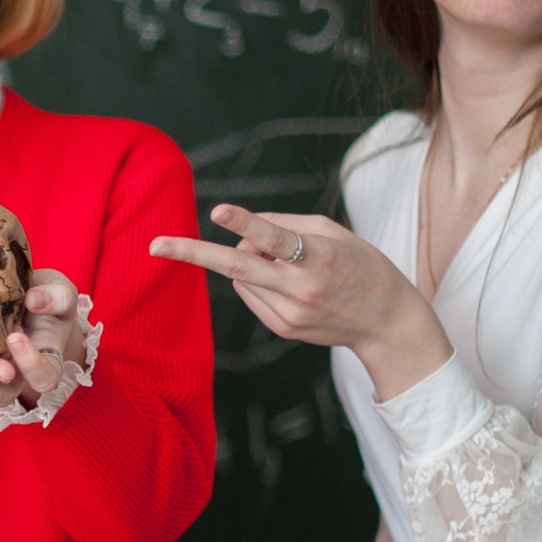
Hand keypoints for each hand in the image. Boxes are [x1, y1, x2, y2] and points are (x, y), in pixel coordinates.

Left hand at [0, 270, 82, 418]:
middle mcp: (16, 377)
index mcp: (43, 360)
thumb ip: (56, 296)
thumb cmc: (42, 295)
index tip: (14, 336)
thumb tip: (34, 301)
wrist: (16, 296)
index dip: (30, 364)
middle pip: (4, 397)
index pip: (44, 376)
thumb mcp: (58, 290)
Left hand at [151, 203, 449, 400]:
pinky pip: (251, 294)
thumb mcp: (334, 233)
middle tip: (155, 245)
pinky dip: (259, 282)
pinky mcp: (282, 329)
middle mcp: (301, 289)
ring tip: (291, 265)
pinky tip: (290, 285)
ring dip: (251, 261)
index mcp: (320, 258)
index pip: (275, 237)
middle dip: (193, 253)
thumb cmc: (361, 266)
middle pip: (237, 266)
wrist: (387, 322)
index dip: (245, 223)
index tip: (217, 212)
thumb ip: (285, 227)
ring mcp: (288, 314)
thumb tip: (240, 235)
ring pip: (241, 276)